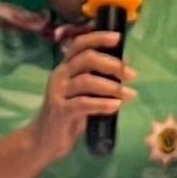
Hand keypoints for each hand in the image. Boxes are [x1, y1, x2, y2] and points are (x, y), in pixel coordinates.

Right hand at [28, 30, 136, 162]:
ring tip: (130, 94)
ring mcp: (58, 93)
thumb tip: (125, 65)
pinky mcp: (60, 111)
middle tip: (131, 75)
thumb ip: (99, 79)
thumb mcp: (84, 93)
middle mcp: (60, 75)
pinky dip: (102, 103)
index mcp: (66, 67)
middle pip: (86, 59)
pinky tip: (116, 106)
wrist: (45, 140)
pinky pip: (83, 104)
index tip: (118, 38)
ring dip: (112, 86)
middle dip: (112, 64)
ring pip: (86, 81)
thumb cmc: (69, 114)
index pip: (80, 44)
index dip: (98, 38)